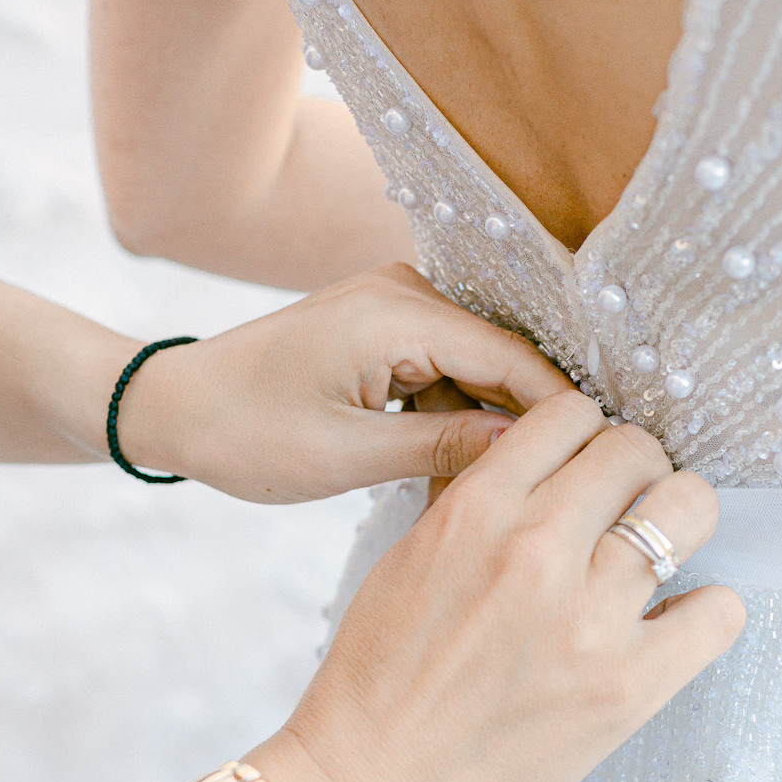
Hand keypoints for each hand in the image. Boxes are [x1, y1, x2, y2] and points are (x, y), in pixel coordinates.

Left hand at [116, 263, 574, 501]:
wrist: (172, 407)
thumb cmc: (244, 434)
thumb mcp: (347, 455)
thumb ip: (446, 448)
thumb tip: (531, 453)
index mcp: (398, 313)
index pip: (515, 359)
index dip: (565, 414)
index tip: (608, 462)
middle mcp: (405, 291)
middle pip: (504, 359)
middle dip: (530, 422)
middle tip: (563, 489)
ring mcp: (394, 303)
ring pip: (478, 368)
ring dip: (490, 422)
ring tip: (507, 488)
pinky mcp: (383, 325)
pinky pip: (445, 367)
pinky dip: (455, 414)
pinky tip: (458, 465)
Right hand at [252, 391, 745, 781]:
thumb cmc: (381, 674)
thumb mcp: (411, 555)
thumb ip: (476, 497)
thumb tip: (538, 454)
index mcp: (476, 511)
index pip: (570, 414)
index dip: (585, 434)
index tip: (587, 463)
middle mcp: (536, 551)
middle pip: (637, 450)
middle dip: (636, 470)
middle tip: (626, 506)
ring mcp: (588, 619)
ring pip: (690, 509)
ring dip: (677, 523)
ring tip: (656, 554)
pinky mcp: (626, 688)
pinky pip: (719, 612)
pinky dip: (707, 609)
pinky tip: (675, 621)